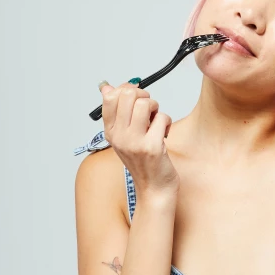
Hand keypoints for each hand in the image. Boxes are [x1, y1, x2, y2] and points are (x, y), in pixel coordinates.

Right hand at [99, 81, 179, 200]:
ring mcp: (134, 142)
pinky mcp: (152, 147)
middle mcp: (119, 136)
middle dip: (143, 96)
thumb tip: (107, 87)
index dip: (126, 89)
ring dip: (156, 108)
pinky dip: (167, 121)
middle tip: (149, 108)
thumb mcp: (124, 136)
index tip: (136, 96)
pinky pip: (162, 118)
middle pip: (128, 95)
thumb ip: (118, 112)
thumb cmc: (142, 160)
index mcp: (110, 131)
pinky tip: (164, 133)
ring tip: (155, 120)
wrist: (154, 188)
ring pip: (145, 104)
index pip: (110, 97)